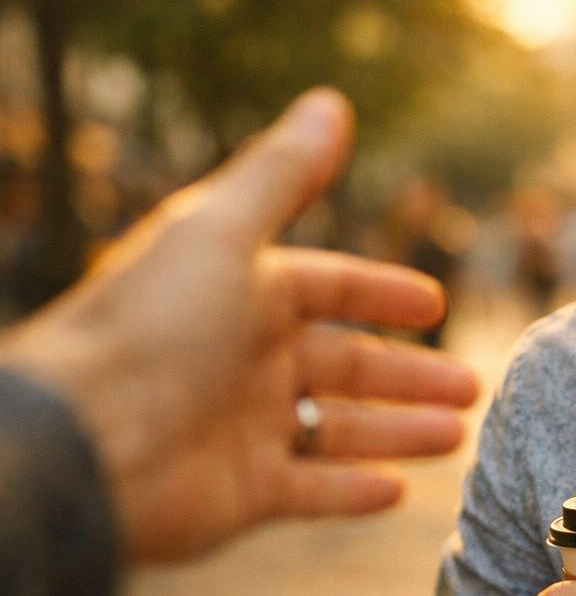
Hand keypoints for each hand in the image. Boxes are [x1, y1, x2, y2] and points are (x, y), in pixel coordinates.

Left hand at [0, 88, 479, 562]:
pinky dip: (353, 493)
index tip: (435, 304)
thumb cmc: (151, 327)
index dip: (380, 292)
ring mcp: (244, 429)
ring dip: (398, 431)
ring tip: (457, 435)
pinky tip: (398, 490)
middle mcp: (244, 359)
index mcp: (240, 293)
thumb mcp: (222, 233)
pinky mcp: (241, 494)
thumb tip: (331, 101)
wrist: (84, 444)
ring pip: (339, 428)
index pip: (327, 288)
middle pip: (345, 364)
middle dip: (409, 373)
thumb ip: (282, 174)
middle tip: (472, 387)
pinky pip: (310, 491)